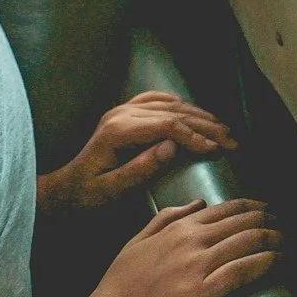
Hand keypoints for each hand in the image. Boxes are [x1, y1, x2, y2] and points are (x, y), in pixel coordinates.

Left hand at [38, 92, 237, 211]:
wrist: (65, 190)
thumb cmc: (86, 196)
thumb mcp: (111, 190)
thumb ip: (141, 169)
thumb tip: (172, 147)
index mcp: (118, 131)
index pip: (168, 125)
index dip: (195, 136)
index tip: (216, 150)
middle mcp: (122, 113)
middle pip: (174, 112)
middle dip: (207, 126)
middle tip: (232, 142)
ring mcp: (123, 110)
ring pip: (171, 105)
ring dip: (200, 116)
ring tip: (224, 130)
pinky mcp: (126, 113)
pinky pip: (158, 100)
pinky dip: (181, 105)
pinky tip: (196, 114)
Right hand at [73, 199, 281, 296]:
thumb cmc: (115, 294)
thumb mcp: (134, 245)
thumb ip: (164, 220)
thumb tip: (197, 204)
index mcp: (174, 228)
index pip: (225, 209)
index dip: (254, 208)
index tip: (269, 212)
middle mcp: (188, 240)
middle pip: (243, 221)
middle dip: (270, 220)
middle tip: (286, 225)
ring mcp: (196, 266)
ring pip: (248, 241)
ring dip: (275, 239)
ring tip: (288, 242)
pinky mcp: (201, 293)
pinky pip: (242, 270)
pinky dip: (266, 262)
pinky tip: (279, 261)